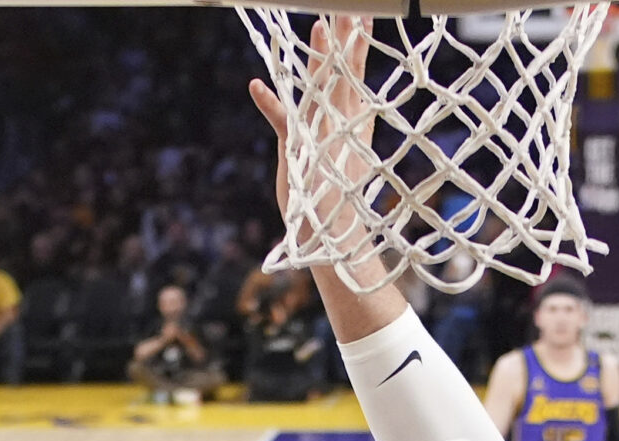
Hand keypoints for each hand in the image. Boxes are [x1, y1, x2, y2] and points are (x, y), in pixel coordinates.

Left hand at [248, 16, 377, 251]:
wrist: (335, 238)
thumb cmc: (338, 198)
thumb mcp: (346, 154)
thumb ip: (348, 127)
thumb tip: (353, 108)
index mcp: (355, 123)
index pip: (356, 75)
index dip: (359, 43)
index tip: (363, 15)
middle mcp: (341, 124)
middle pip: (344, 71)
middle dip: (346, 37)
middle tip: (351, 7)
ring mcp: (321, 136)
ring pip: (321, 89)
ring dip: (319, 58)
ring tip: (317, 26)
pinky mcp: (300, 152)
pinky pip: (282, 122)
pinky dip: (268, 104)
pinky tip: (255, 85)